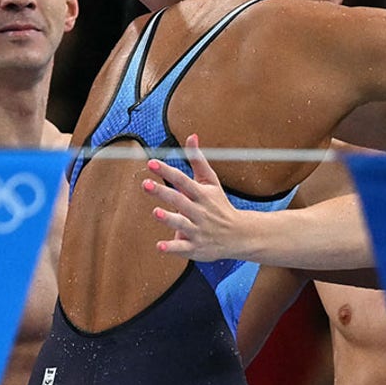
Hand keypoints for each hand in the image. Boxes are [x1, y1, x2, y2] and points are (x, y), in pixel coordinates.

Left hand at [142, 134, 255, 261]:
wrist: (239, 235)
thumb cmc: (220, 205)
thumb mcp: (212, 182)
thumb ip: (198, 160)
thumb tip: (191, 136)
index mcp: (202, 194)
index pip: (183, 180)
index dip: (167, 171)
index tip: (151, 163)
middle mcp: (199, 211)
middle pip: (179, 200)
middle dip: (163, 192)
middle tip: (145, 184)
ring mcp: (198, 230)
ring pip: (182, 224)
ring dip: (169, 218)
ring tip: (156, 212)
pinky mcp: (196, 247)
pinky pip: (183, 248)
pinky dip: (172, 247)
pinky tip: (160, 246)